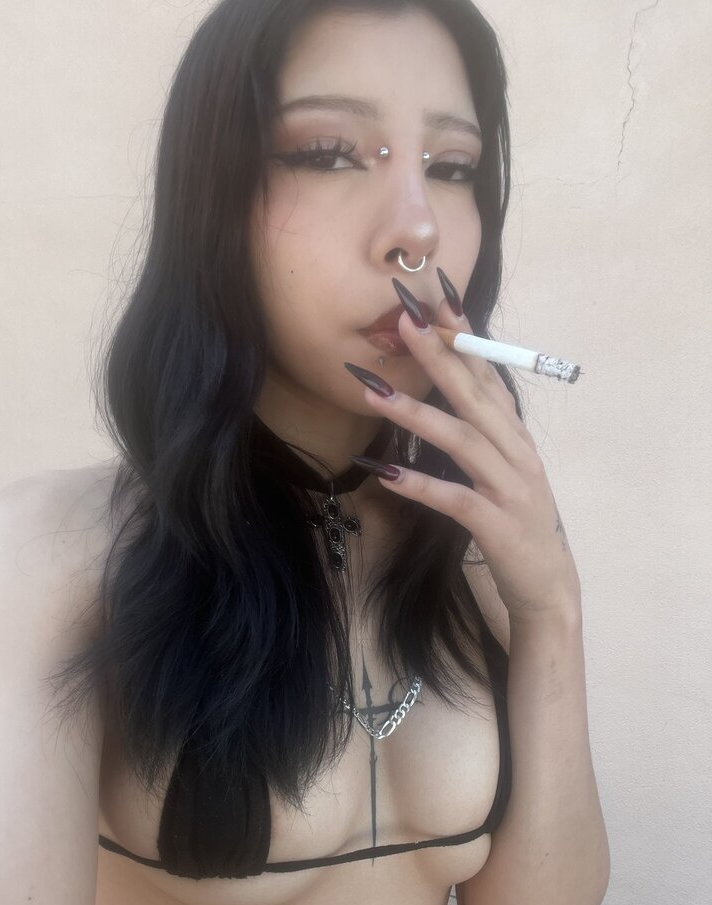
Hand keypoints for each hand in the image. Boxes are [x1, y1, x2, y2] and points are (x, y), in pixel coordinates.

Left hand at [347, 276, 580, 624]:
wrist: (548, 584)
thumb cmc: (518, 522)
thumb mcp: (505, 469)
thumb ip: (482, 432)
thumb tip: (450, 391)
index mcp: (516, 437)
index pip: (489, 376)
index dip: (465, 339)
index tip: (437, 301)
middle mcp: (517, 454)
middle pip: (474, 397)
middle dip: (439, 357)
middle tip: (404, 323)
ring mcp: (510, 489)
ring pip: (462, 441)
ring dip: (416, 414)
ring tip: (374, 393)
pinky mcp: (496, 525)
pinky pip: (455, 499)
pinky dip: (421, 485)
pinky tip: (387, 474)